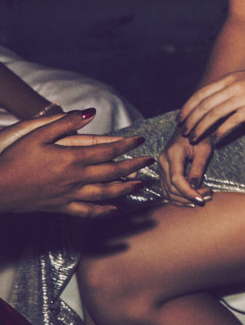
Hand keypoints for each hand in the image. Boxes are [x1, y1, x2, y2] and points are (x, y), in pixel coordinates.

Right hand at [0, 110, 151, 218]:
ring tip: (141, 184)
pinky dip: (104, 211)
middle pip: (113, 172)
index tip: (141, 140)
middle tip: (150, 161)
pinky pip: (87, 212)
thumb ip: (65, 122)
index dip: (127, 144)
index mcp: (72, 158)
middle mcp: (75, 178)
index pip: (108, 150)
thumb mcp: (37, 133)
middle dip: (134, 166)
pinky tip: (114, 209)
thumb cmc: (15, 158)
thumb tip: (89, 112)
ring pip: (105, 194)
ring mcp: (69, 195)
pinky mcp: (60, 208)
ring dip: (126, 189)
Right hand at [158, 132, 215, 207]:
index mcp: (173, 154)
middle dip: (188, 197)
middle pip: (171, 188)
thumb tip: (194, 187)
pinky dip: (177, 197)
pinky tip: (190, 200)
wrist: (190, 126)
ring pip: (167, 191)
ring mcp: (161, 167)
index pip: (177, 179)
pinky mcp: (163, 171)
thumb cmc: (200, 135)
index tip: (201, 200)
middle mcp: (163, 161)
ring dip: (183, 200)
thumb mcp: (204, 149)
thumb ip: (198, 168)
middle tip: (207, 198)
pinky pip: (167, 189)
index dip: (188, 192)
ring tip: (201, 199)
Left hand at [177, 66, 244, 145]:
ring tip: (195, 138)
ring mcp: (241, 97)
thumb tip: (214, 99)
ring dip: (201, 128)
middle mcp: (232, 87)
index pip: (200, 94)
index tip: (180, 118)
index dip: (188, 107)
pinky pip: (230, 122)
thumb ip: (228, 87)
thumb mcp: (244, 79)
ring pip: (213, 115)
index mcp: (228, 79)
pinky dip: (220, 133)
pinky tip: (216, 140)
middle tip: (184, 132)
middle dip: (191, 120)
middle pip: (203, 105)